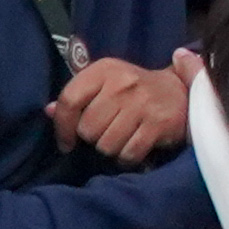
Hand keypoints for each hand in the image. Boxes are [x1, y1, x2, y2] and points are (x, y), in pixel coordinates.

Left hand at [49, 49, 198, 164]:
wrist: (180, 91)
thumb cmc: (134, 90)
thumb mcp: (105, 84)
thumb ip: (78, 97)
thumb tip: (47, 111)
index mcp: (105, 70)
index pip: (69, 99)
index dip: (62, 126)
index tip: (66, 142)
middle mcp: (123, 83)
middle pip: (88, 128)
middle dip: (93, 138)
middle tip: (105, 133)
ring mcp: (143, 102)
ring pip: (106, 145)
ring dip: (111, 149)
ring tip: (121, 138)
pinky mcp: (159, 123)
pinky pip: (128, 154)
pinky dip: (127, 157)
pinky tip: (133, 147)